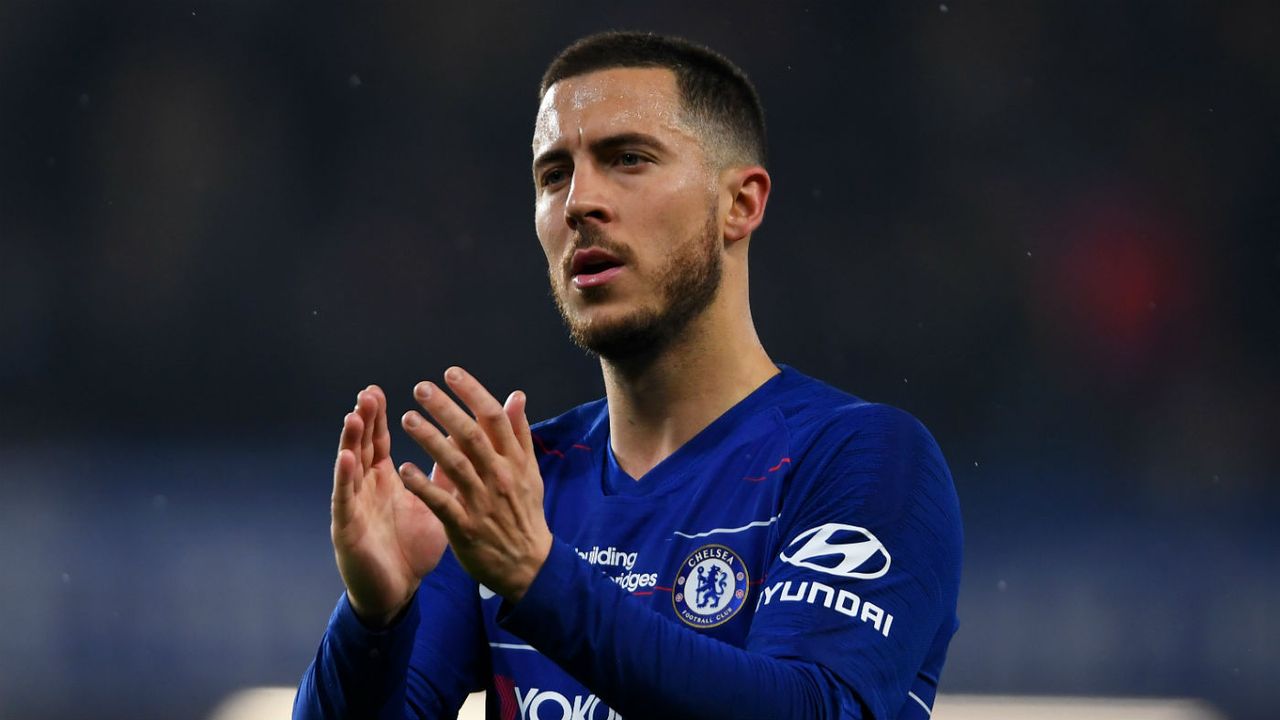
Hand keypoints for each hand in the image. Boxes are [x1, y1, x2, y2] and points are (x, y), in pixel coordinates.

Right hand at [331, 385, 452, 626]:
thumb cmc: (413, 548)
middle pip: (363, 447)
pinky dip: (345, 478)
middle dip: (364, 419)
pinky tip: (346, 459)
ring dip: (350, 441)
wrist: (398, 591)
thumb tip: (462, 443)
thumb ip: (446, 475)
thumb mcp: (435, 505)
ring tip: (354, 416)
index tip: (378, 390)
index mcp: (386, 480)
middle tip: (367, 392)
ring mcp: (354, 506)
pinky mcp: (347, 529)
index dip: (378, 416)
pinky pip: (345, 500)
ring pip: (350, 468)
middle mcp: (366, 488)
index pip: (380, 441)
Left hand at [397, 366, 552, 601]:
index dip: (472, 392)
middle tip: (420, 389)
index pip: (493, 418)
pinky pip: (441, 502)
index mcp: (514, 460)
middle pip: (471, 436)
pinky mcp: (465, 527)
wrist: (528, 564)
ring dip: (429, 440)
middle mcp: (499, 477)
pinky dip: (423, 485)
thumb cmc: (524, 513)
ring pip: (454, 465)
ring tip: (407, 419)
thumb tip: (516, 395)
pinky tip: (404, 469)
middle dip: (445, 409)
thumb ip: (519, 433)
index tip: (450, 373)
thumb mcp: (530, 471)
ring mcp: (482, 502)